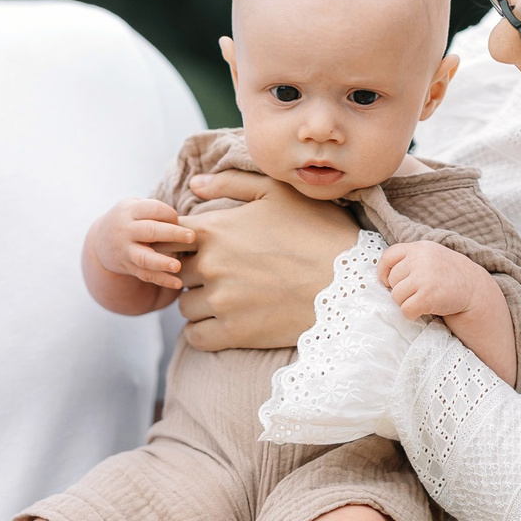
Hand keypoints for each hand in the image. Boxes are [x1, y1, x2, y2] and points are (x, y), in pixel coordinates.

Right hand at [95, 197, 193, 290]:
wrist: (101, 241)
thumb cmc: (130, 219)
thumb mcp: (135, 206)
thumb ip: (155, 210)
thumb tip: (186, 221)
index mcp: (129, 211)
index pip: (151, 209)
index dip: (168, 213)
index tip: (179, 219)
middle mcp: (125, 231)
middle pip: (149, 231)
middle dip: (171, 234)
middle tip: (191, 236)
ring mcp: (126, 251)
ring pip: (144, 257)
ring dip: (161, 262)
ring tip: (177, 266)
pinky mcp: (129, 267)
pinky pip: (146, 275)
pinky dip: (162, 280)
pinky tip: (178, 284)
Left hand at [175, 173, 358, 351]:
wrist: (350, 283)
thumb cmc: (318, 232)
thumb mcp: (278, 194)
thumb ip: (230, 184)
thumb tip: (193, 186)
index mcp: (214, 230)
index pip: (169, 237)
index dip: (182, 242)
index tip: (201, 247)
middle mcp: (209, 265)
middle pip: (175, 272)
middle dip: (192, 273)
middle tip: (223, 273)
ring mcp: (220, 301)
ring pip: (184, 306)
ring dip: (199, 303)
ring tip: (229, 298)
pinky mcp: (233, 333)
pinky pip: (196, 337)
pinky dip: (204, 331)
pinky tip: (226, 322)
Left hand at [379, 241, 498, 321]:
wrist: (475, 291)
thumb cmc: (448, 276)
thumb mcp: (431, 257)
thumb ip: (410, 259)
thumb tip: (382, 275)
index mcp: (420, 248)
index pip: (388, 256)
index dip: (385, 271)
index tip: (389, 281)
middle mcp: (420, 259)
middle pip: (392, 280)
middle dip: (401, 290)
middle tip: (419, 292)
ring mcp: (424, 277)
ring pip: (396, 296)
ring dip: (406, 302)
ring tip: (423, 299)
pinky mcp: (427, 296)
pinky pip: (405, 310)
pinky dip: (412, 314)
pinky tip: (425, 309)